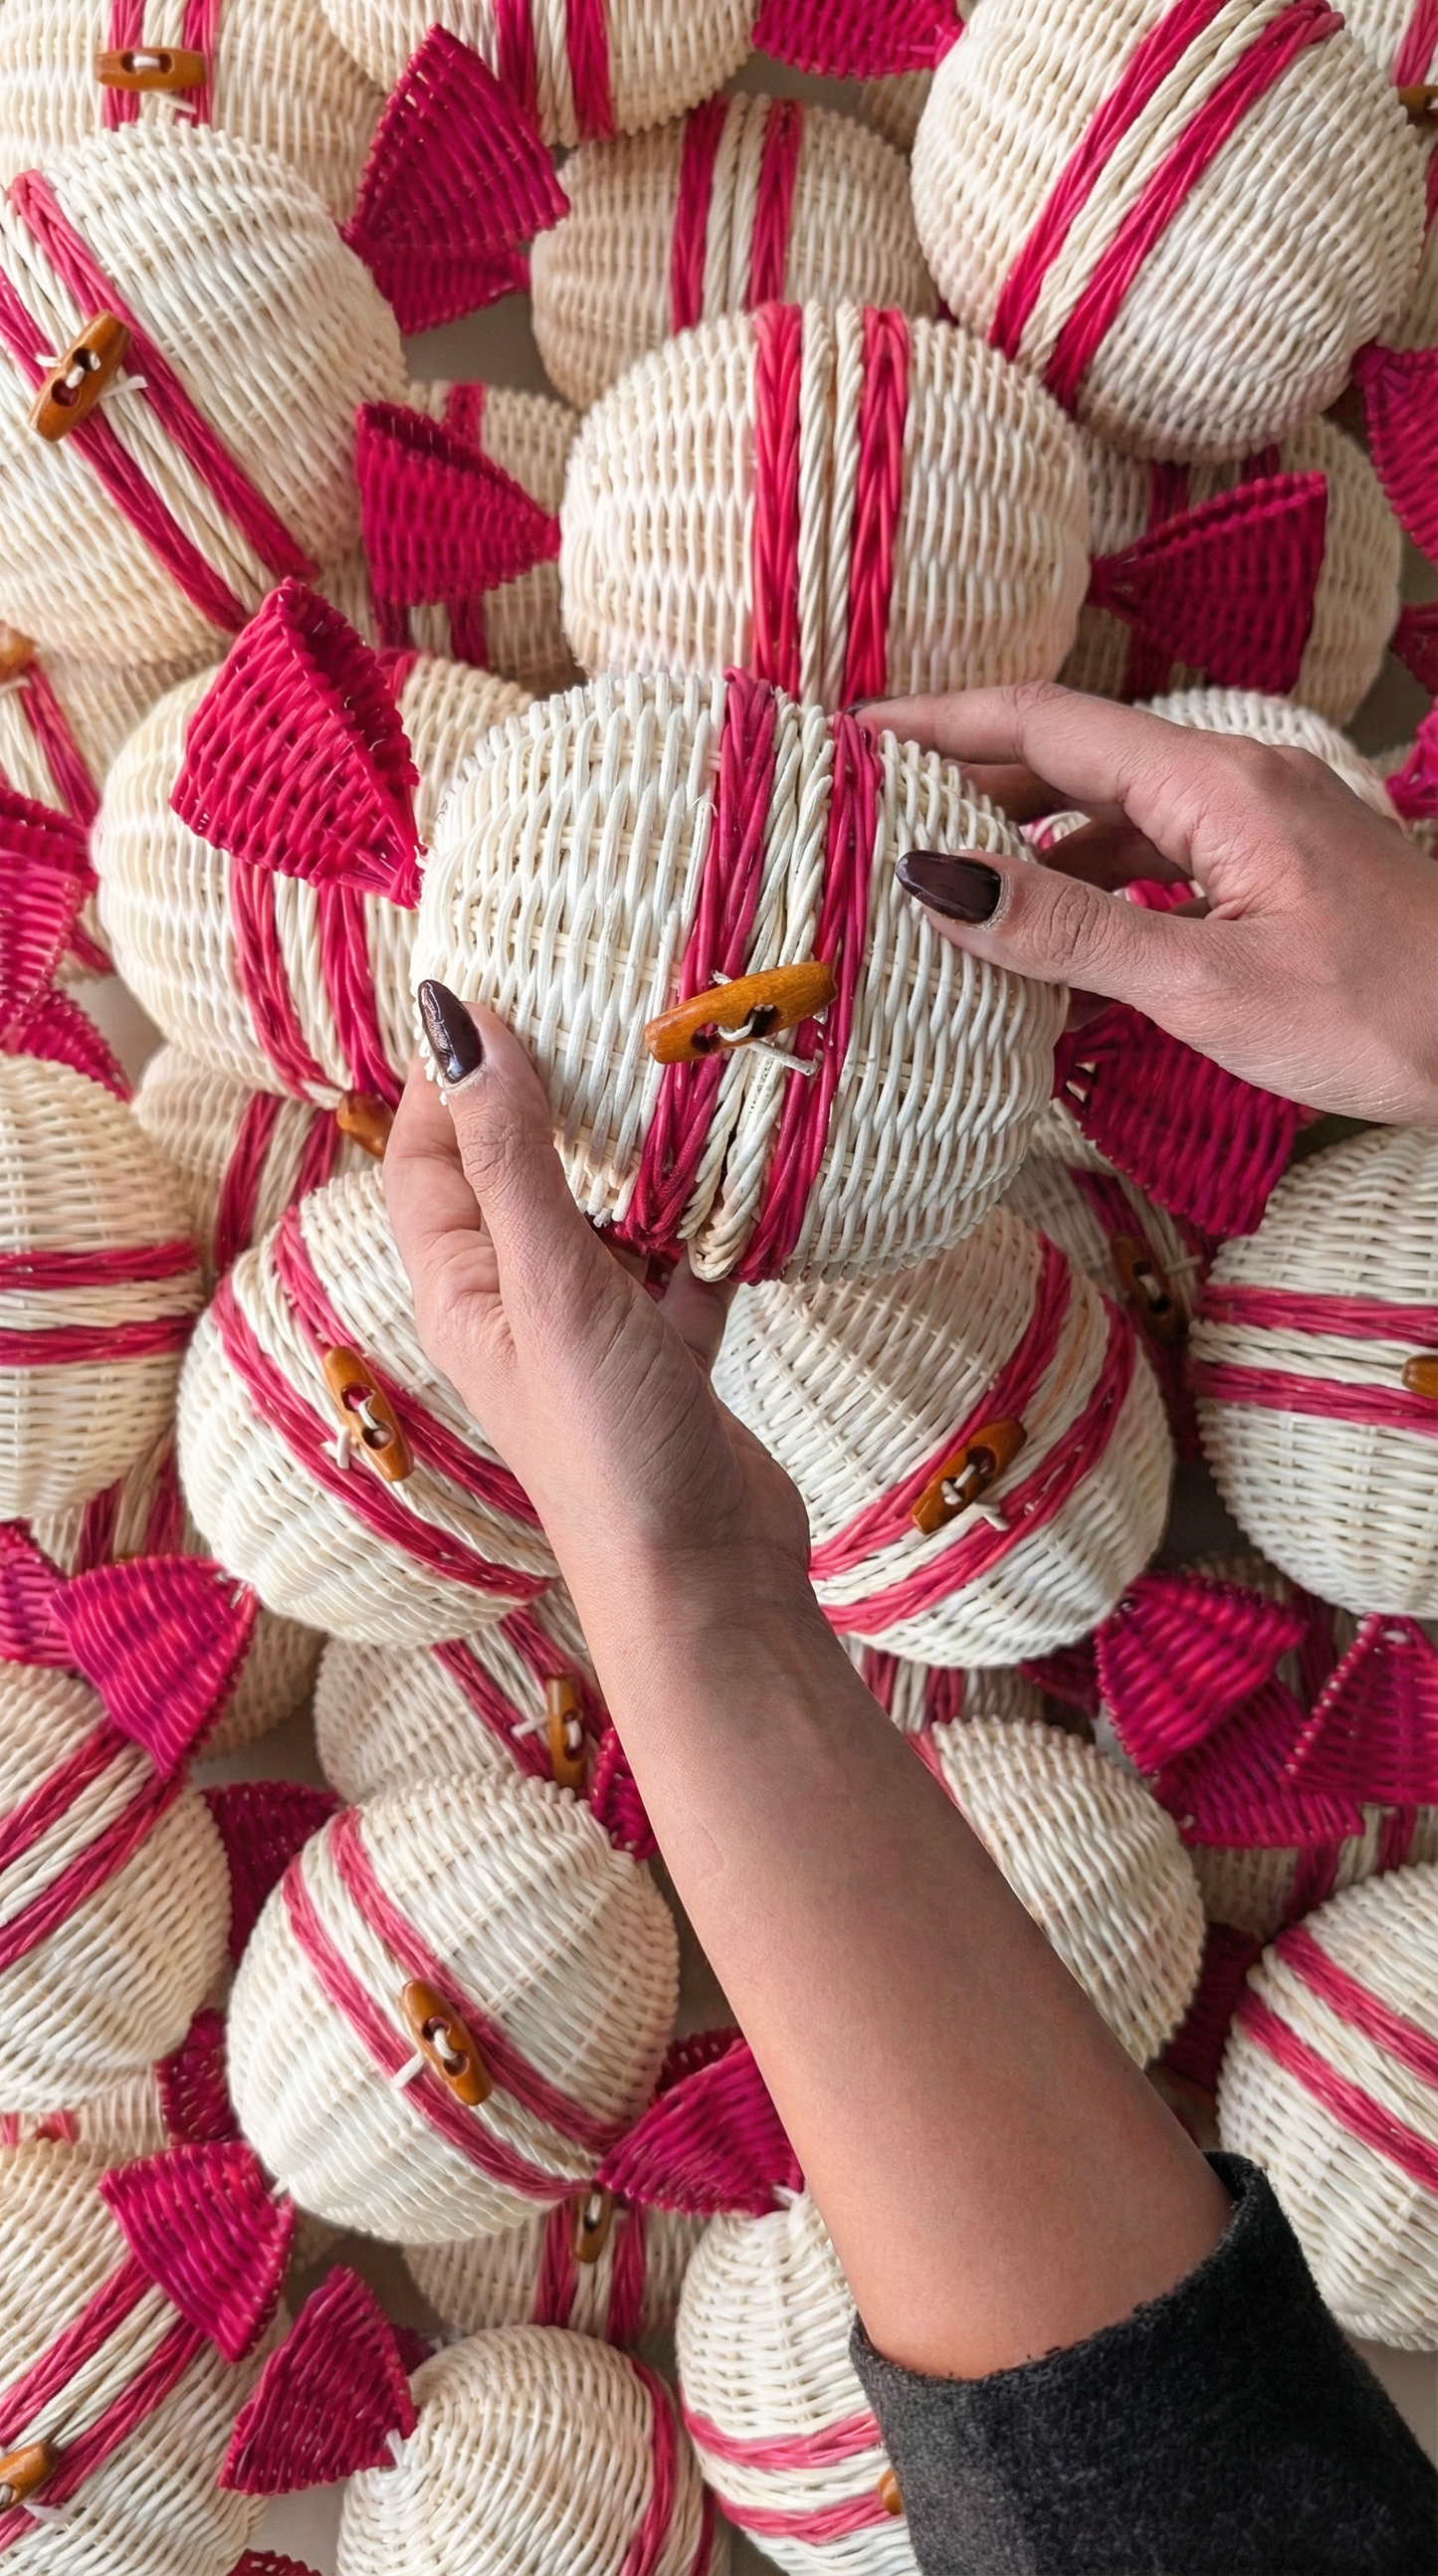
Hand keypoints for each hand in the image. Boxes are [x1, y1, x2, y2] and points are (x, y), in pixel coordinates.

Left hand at [383, 991, 812, 1655]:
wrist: (707, 1583)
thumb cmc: (609, 1446)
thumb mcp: (552, 1285)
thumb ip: (511, 1156)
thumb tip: (458, 1020)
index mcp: (461, 1291)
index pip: (426, 1155)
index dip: (448, 1071)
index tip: (501, 984)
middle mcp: (519, 1305)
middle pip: (518, 1172)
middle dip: (555, 1093)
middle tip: (606, 1006)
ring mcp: (598, 1333)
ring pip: (610, 1213)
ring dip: (641, 1152)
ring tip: (683, 1066)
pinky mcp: (672, 1356)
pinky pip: (685, 1262)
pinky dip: (711, 1219)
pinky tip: (752, 1170)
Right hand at [862, 682, 1437, 1125]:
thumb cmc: (1383, 1015)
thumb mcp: (1207, 983)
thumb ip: (1067, 930)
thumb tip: (934, 879)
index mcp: (1215, 783)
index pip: (1044, 723)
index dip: (938, 722)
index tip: (850, 733)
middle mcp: (1233, 784)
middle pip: (1069, 764)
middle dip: (964, 788)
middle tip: (865, 818)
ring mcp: (1256, 830)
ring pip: (1109, 824)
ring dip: (1023, 861)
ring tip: (934, 906)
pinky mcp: (1272, 880)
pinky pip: (1155, 872)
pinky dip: (1090, 908)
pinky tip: (1047, 972)